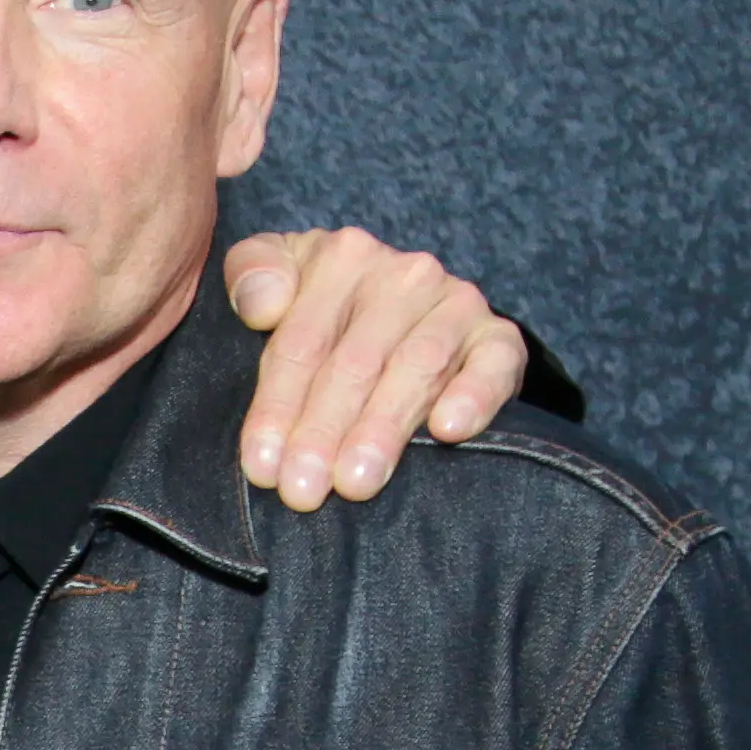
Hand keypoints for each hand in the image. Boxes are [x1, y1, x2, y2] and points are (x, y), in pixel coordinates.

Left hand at [222, 229, 527, 511]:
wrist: (401, 314)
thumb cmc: (319, 310)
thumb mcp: (273, 278)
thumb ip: (252, 275)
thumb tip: (263, 306)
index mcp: (342, 257)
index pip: (302, 343)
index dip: (277, 407)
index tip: (262, 466)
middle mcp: (404, 275)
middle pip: (355, 363)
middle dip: (323, 432)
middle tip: (303, 491)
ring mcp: (457, 302)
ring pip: (416, 368)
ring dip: (383, 430)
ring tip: (355, 482)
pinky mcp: (498, 336)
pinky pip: (494, 363)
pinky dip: (474, 395)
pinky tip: (448, 431)